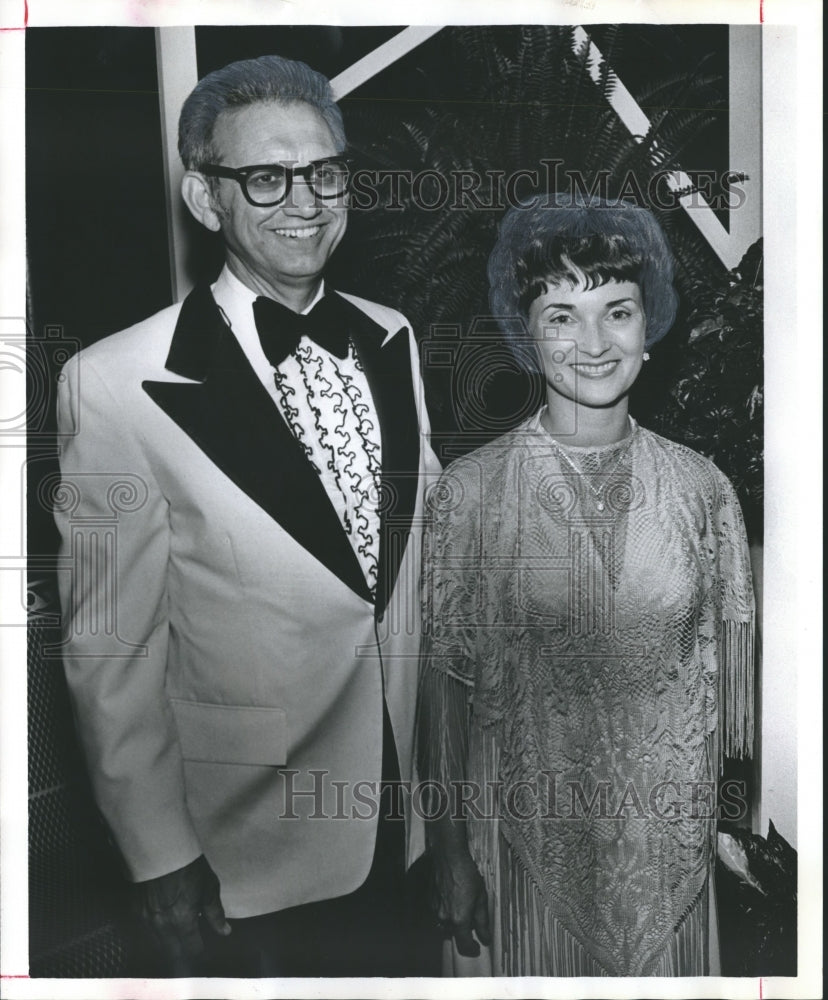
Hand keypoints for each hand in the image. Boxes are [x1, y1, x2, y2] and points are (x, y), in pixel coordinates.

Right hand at [134, 854, 230, 974]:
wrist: (161, 848)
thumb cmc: (189, 866)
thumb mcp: (208, 888)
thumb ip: (215, 914)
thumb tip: (224, 931)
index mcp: (182, 921)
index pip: (192, 949)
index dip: (199, 950)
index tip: (201, 946)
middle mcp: (162, 925)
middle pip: (172, 953)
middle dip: (182, 954)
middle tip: (189, 947)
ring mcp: (146, 919)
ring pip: (157, 944)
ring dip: (167, 944)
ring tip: (176, 936)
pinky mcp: (135, 910)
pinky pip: (145, 930)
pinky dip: (154, 931)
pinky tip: (162, 922)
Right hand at [431, 847, 491, 956]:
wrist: (449, 856)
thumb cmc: (467, 874)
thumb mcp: (481, 897)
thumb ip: (482, 922)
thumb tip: (485, 938)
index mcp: (458, 919)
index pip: (464, 945)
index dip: (471, 949)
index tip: (477, 947)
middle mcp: (444, 918)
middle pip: (453, 934)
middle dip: (462, 931)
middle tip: (471, 916)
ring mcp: (434, 910)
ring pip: (444, 924)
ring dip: (453, 921)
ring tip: (461, 904)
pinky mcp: (429, 901)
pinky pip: (438, 914)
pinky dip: (445, 911)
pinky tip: (452, 897)